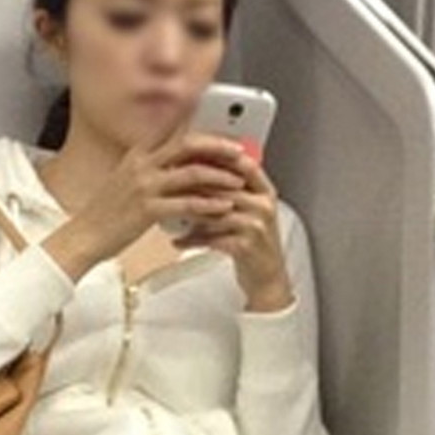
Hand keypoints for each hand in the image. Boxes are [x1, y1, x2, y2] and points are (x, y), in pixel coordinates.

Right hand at [44, 130, 247, 277]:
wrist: (84, 236)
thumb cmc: (106, 213)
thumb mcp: (126, 179)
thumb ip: (150, 167)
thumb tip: (175, 163)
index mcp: (137, 153)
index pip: (173, 130)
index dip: (201, 128)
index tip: (223, 131)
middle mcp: (141, 164)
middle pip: (188, 144)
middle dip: (218, 147)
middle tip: (240, 153)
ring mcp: (144, 187)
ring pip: (192, 173)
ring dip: (219, 177)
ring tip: (238, 181)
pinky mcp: (148, 211)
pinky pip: (186, 204)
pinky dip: (209, 205)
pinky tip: (223, 208)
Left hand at [179, 153, 293, 311]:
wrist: (267, 278)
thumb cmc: (254, 243)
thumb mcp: (250, 211)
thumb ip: (233, 191)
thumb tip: (200, 169)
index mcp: (266, 192)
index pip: (243, 164)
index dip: (218, 157)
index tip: (192, 156)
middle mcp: (263, 205)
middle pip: (224, 186)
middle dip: (194, 185)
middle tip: (168, 183)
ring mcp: (256, 226)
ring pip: (215, 211)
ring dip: (189, 212)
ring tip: (167, 212)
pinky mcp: (245, 247)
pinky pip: (211, 238)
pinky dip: (192, 240)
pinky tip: (177, 241)